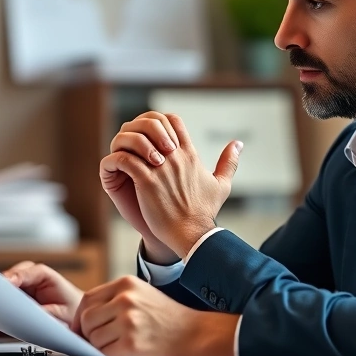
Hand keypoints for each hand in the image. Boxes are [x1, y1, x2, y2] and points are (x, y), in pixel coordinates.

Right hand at [0, 261, 83, 332]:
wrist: (75, 319)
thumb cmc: (72, 309)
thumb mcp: (64, 313)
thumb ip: (47, 312)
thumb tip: (32, 313)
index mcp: (41, 275)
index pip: (22, 273)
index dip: (10, 278)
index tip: (1, 284)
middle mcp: (24, 280)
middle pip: (1, 282)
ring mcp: (15, 293)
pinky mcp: (9, 307)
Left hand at [71, 276, 238, 355]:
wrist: (195, 334)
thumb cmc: (168, 318)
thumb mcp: (141, 295)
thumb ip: (115, 300)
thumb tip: (83, 319)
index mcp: (126, 284)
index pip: (88, 299)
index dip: (80, 317)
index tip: (82, 329)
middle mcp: (125, 299)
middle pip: (86, 319)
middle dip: (88, 334)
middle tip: (100, 341)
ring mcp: (128, 321)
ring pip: (94, 338)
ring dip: (101, 347)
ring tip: (120, 346)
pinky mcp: (131, 343)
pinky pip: (105, 353)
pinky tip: (127, 353)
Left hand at [100, 113, 242, 257]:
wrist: (193, 234)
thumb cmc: (205, 212)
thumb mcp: (222, 184)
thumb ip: (229, 161)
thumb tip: (239, 144)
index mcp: (190, 154)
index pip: (172, 121)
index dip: (158, 123)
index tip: (149, 137)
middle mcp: (175, 157)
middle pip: (152, 124)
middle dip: (138, 129)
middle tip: (130, 143)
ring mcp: (161, 169)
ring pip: (136, 139)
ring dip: (125, 144)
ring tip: (122, 155)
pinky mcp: (147, 182)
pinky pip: (125, 160)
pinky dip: (117, 160)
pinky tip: (117, 169)